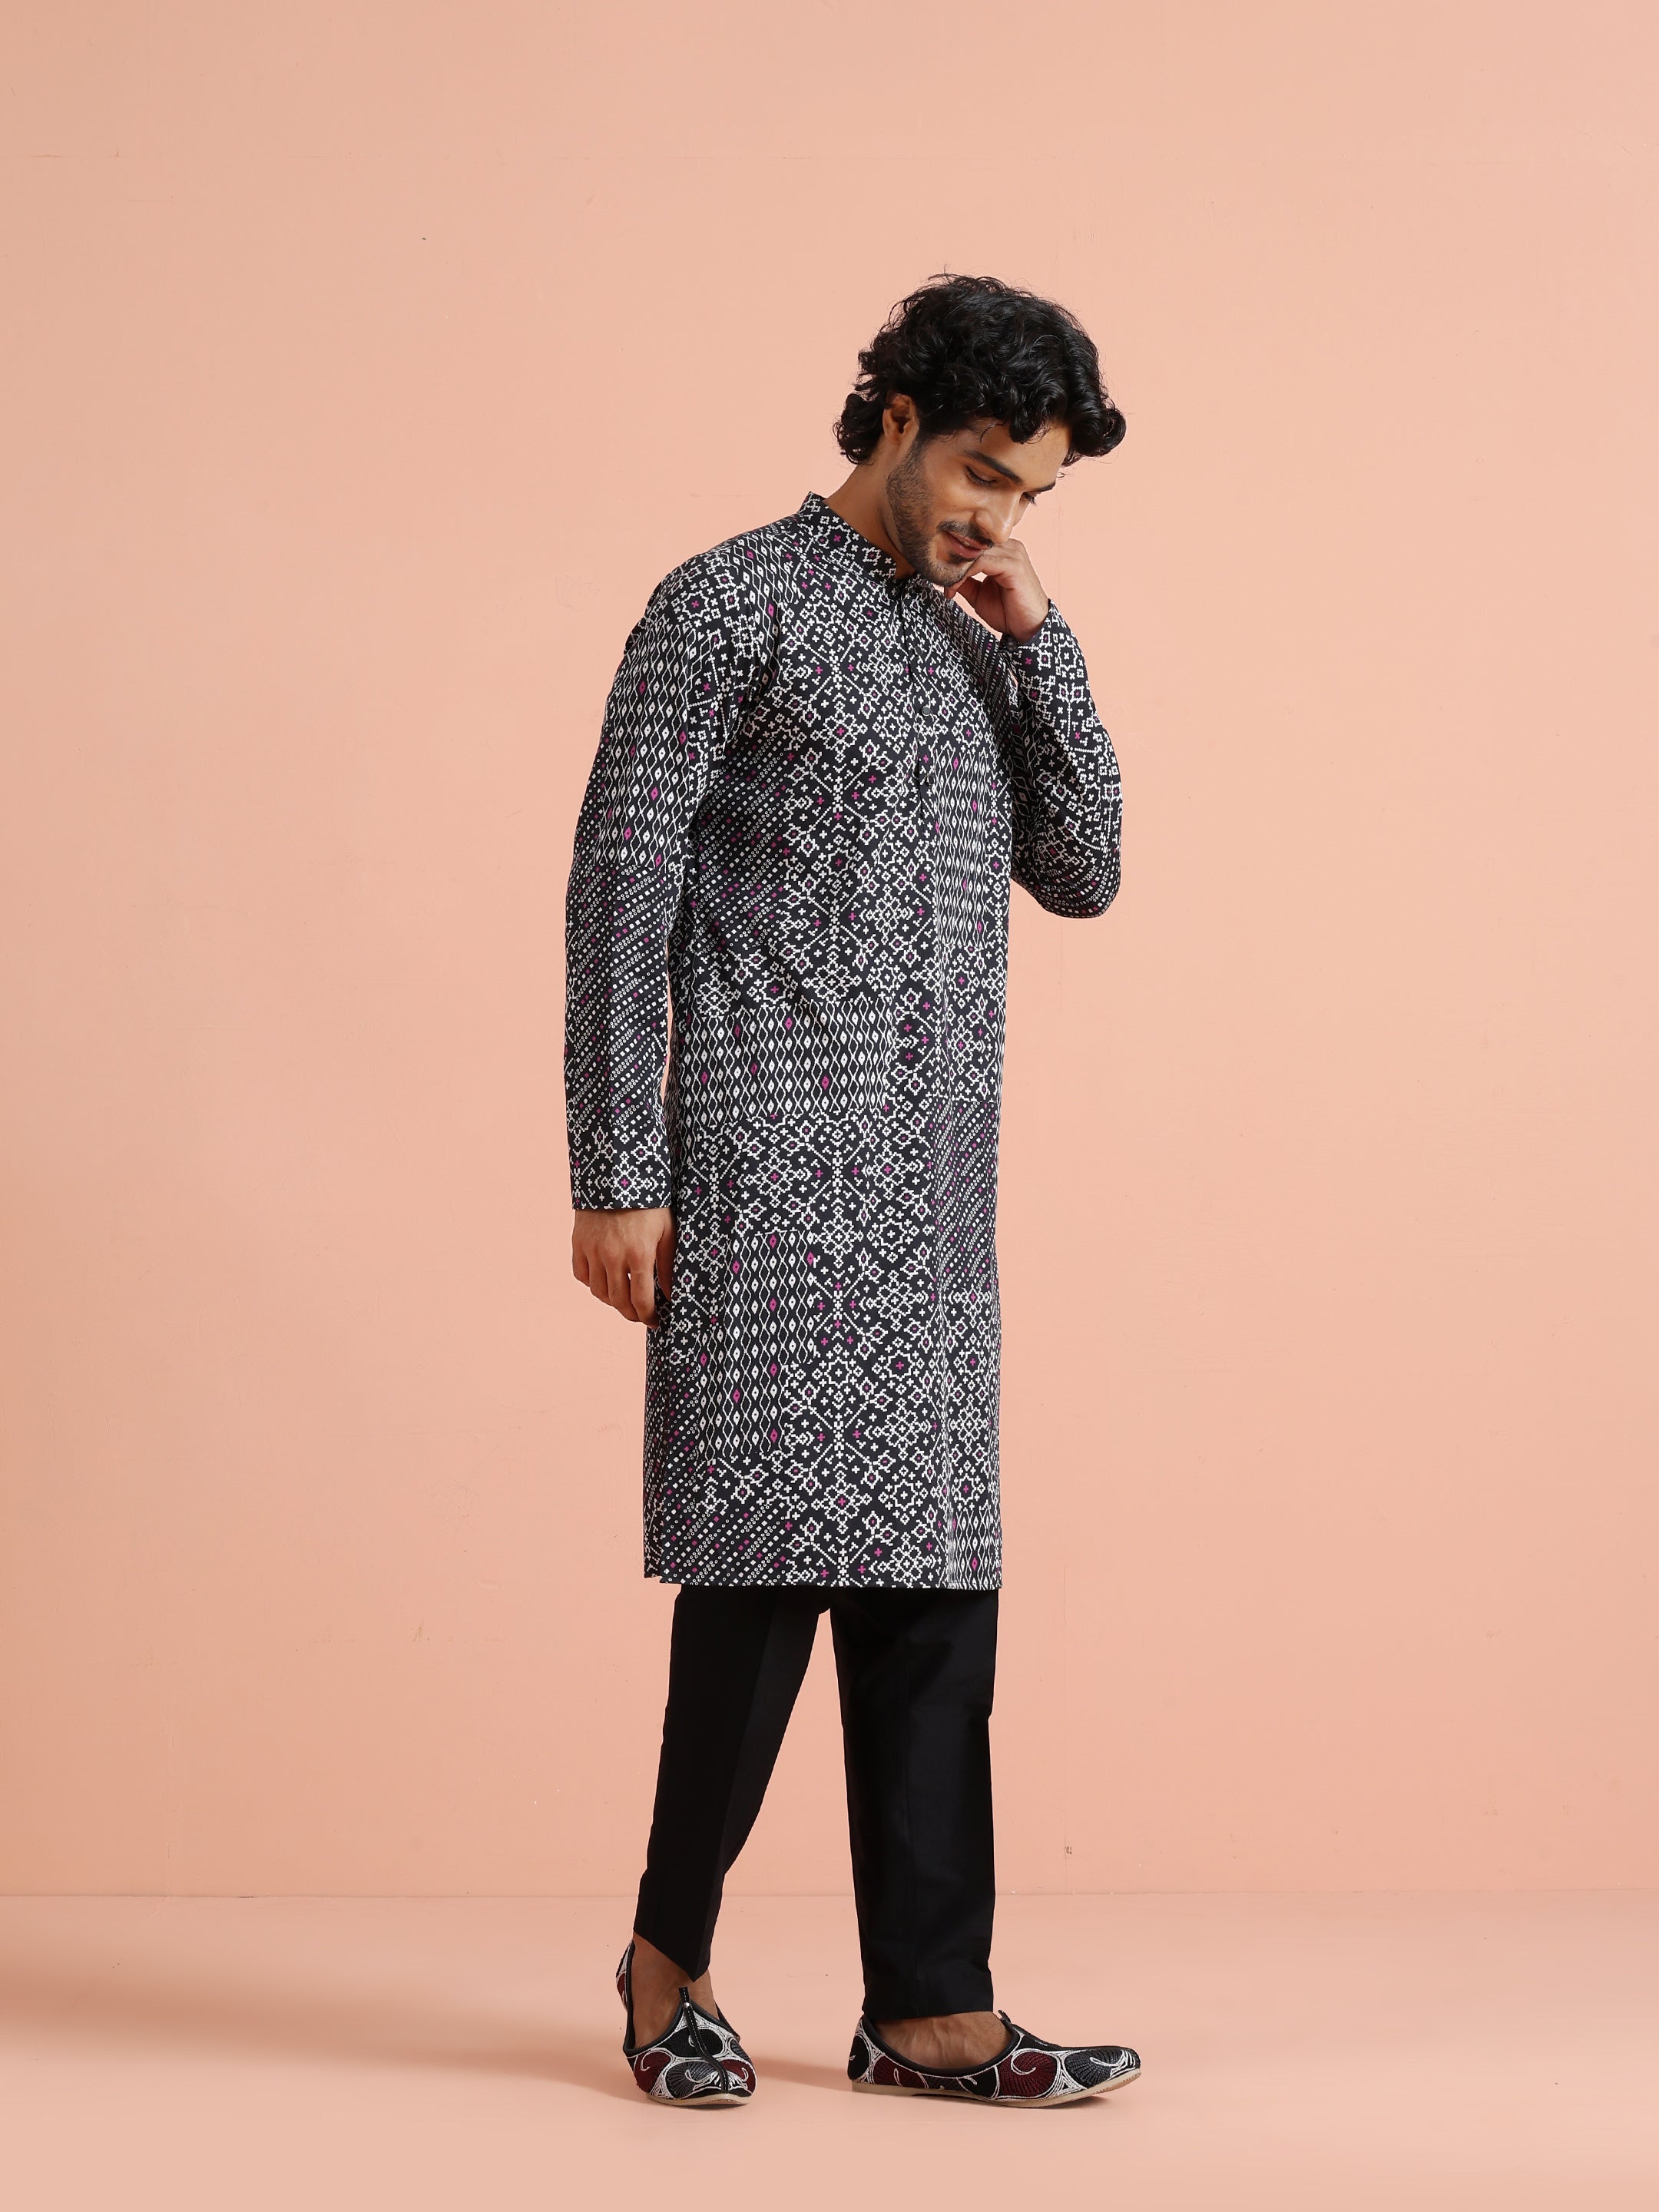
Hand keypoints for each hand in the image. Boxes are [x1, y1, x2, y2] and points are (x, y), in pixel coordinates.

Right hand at [572, 1205, 674, 1327]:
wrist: (618, 1174)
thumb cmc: (650, 1203)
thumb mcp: (667, 1231)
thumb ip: (669, 1265)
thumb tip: (672, 1294)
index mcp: (639, 1254)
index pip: (641, 1300)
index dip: (648, 1316)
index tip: (655, 1321)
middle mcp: (613, 1256)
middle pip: (618, 1301)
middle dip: (632, 1314)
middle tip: (641, 1315)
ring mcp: (592, 1250)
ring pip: (599, 1292)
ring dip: (613, 1302)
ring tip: (625, 1300)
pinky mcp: (578, 1243)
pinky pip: (582, 1275)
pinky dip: (593, 1284)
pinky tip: (605, 1282)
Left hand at [944, 538, 1050, 642]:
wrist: (1030, 629)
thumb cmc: (1008, 612)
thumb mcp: (978, 594)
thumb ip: (963, 580)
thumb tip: (943, 572)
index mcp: (1003, 550)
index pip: (972, 542)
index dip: (952, 556)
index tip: (936, 575)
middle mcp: (1009, 546)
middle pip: (972, 543)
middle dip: (951, 559)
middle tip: (935, 577)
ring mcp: (1013, 554)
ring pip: (974, 552)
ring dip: (955, 568)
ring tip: (945, 585)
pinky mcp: (1014, 566)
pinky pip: (981, 563)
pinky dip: (963, 574)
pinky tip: (954, 588)